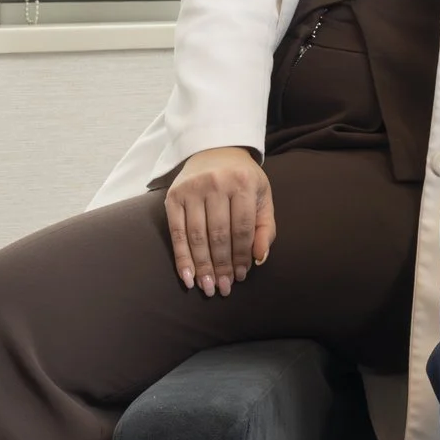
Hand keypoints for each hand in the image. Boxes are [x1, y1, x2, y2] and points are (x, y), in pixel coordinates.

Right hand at [165, 146, 274, 295]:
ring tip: (208, 287)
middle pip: (218, 235)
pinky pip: (176, 232)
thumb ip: (266, 227)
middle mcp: (216, 183)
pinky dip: (181, 257)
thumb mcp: (262, 196)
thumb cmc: (243, 179)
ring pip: (197, 236)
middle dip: (222, 266)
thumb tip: (260, 258)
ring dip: (202, 266)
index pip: (242, 228)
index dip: (241, 256)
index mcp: (243, 183)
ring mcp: (192, 189)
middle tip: (223, 289)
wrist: (215, 150)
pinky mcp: (173, 196)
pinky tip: (187, 277)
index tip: (241, 277)